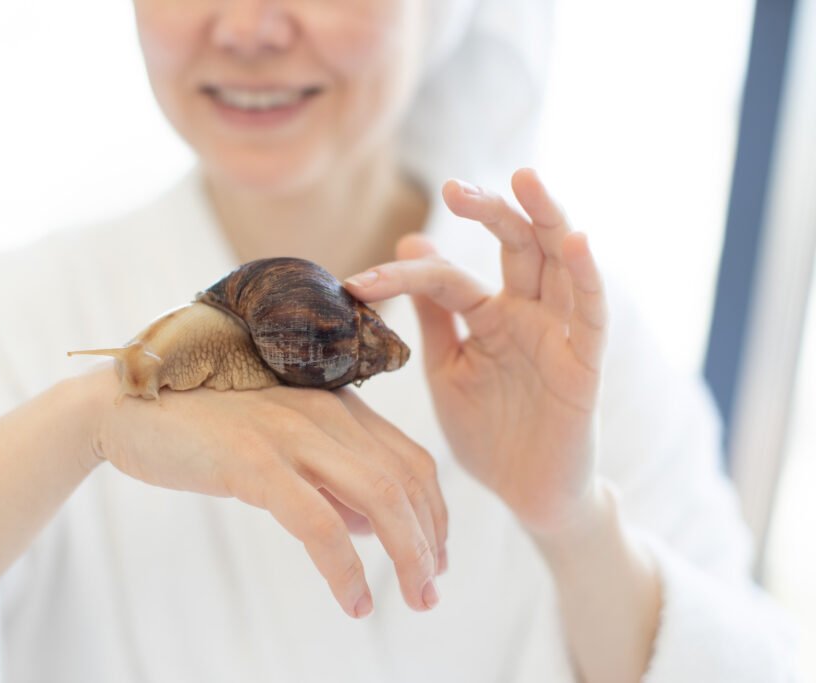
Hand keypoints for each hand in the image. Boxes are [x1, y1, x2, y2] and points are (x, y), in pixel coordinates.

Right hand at [82, 368, 446, 616]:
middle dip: (430, 542)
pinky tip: (354, 601)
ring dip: (407, 556)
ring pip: (378, 497)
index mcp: (332, 404)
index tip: (436, 556)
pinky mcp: (252, 462)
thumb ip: (327, 475)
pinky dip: (346, 569)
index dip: (434, 512)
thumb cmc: (200, 428)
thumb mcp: (277, 445)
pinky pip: (318, 524)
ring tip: (414, 600)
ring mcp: (288, 433)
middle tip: (431, 591)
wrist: (125, 407)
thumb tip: (366, 525)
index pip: (410, 458)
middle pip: (406, 480)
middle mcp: (321, 411)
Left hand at [345, 168, 607, 538]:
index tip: (356, 284)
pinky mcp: (585, 364)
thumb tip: (406, 242)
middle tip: (453, 187)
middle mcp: (528, 313)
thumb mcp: (448, 366)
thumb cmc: (489, 431)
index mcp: (491, 314)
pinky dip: (587, 276)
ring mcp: (559, 334)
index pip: (446, 277)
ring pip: (560, 262)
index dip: (403, 275)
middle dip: (490, 209)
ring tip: (525, 179)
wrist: (524, 494)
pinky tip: (575, 242)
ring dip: (546, 218)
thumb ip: (434, 312)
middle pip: (516, 244)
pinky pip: (593, 314)